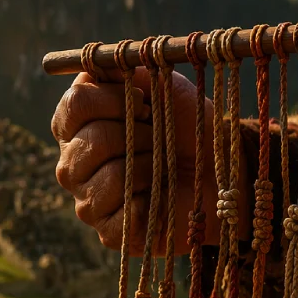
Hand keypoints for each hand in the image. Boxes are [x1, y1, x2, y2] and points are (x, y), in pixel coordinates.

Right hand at [51, 68, 230, 253]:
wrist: (224, 170)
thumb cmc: (189, 127)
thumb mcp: (161, 85)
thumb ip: (123, 69)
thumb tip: (93, 64)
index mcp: (79, 126)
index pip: (74, 105)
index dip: (112, 99)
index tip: (144, 102)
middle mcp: (74, 164)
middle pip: (89, 141)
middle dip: (137, 135)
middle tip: (158, 138)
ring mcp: (88, 201)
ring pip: (108, 177)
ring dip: (149, 166)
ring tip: (162, 168)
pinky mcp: (109, 233)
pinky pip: (119, 213)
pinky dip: (149, 200)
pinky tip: (159, 197)